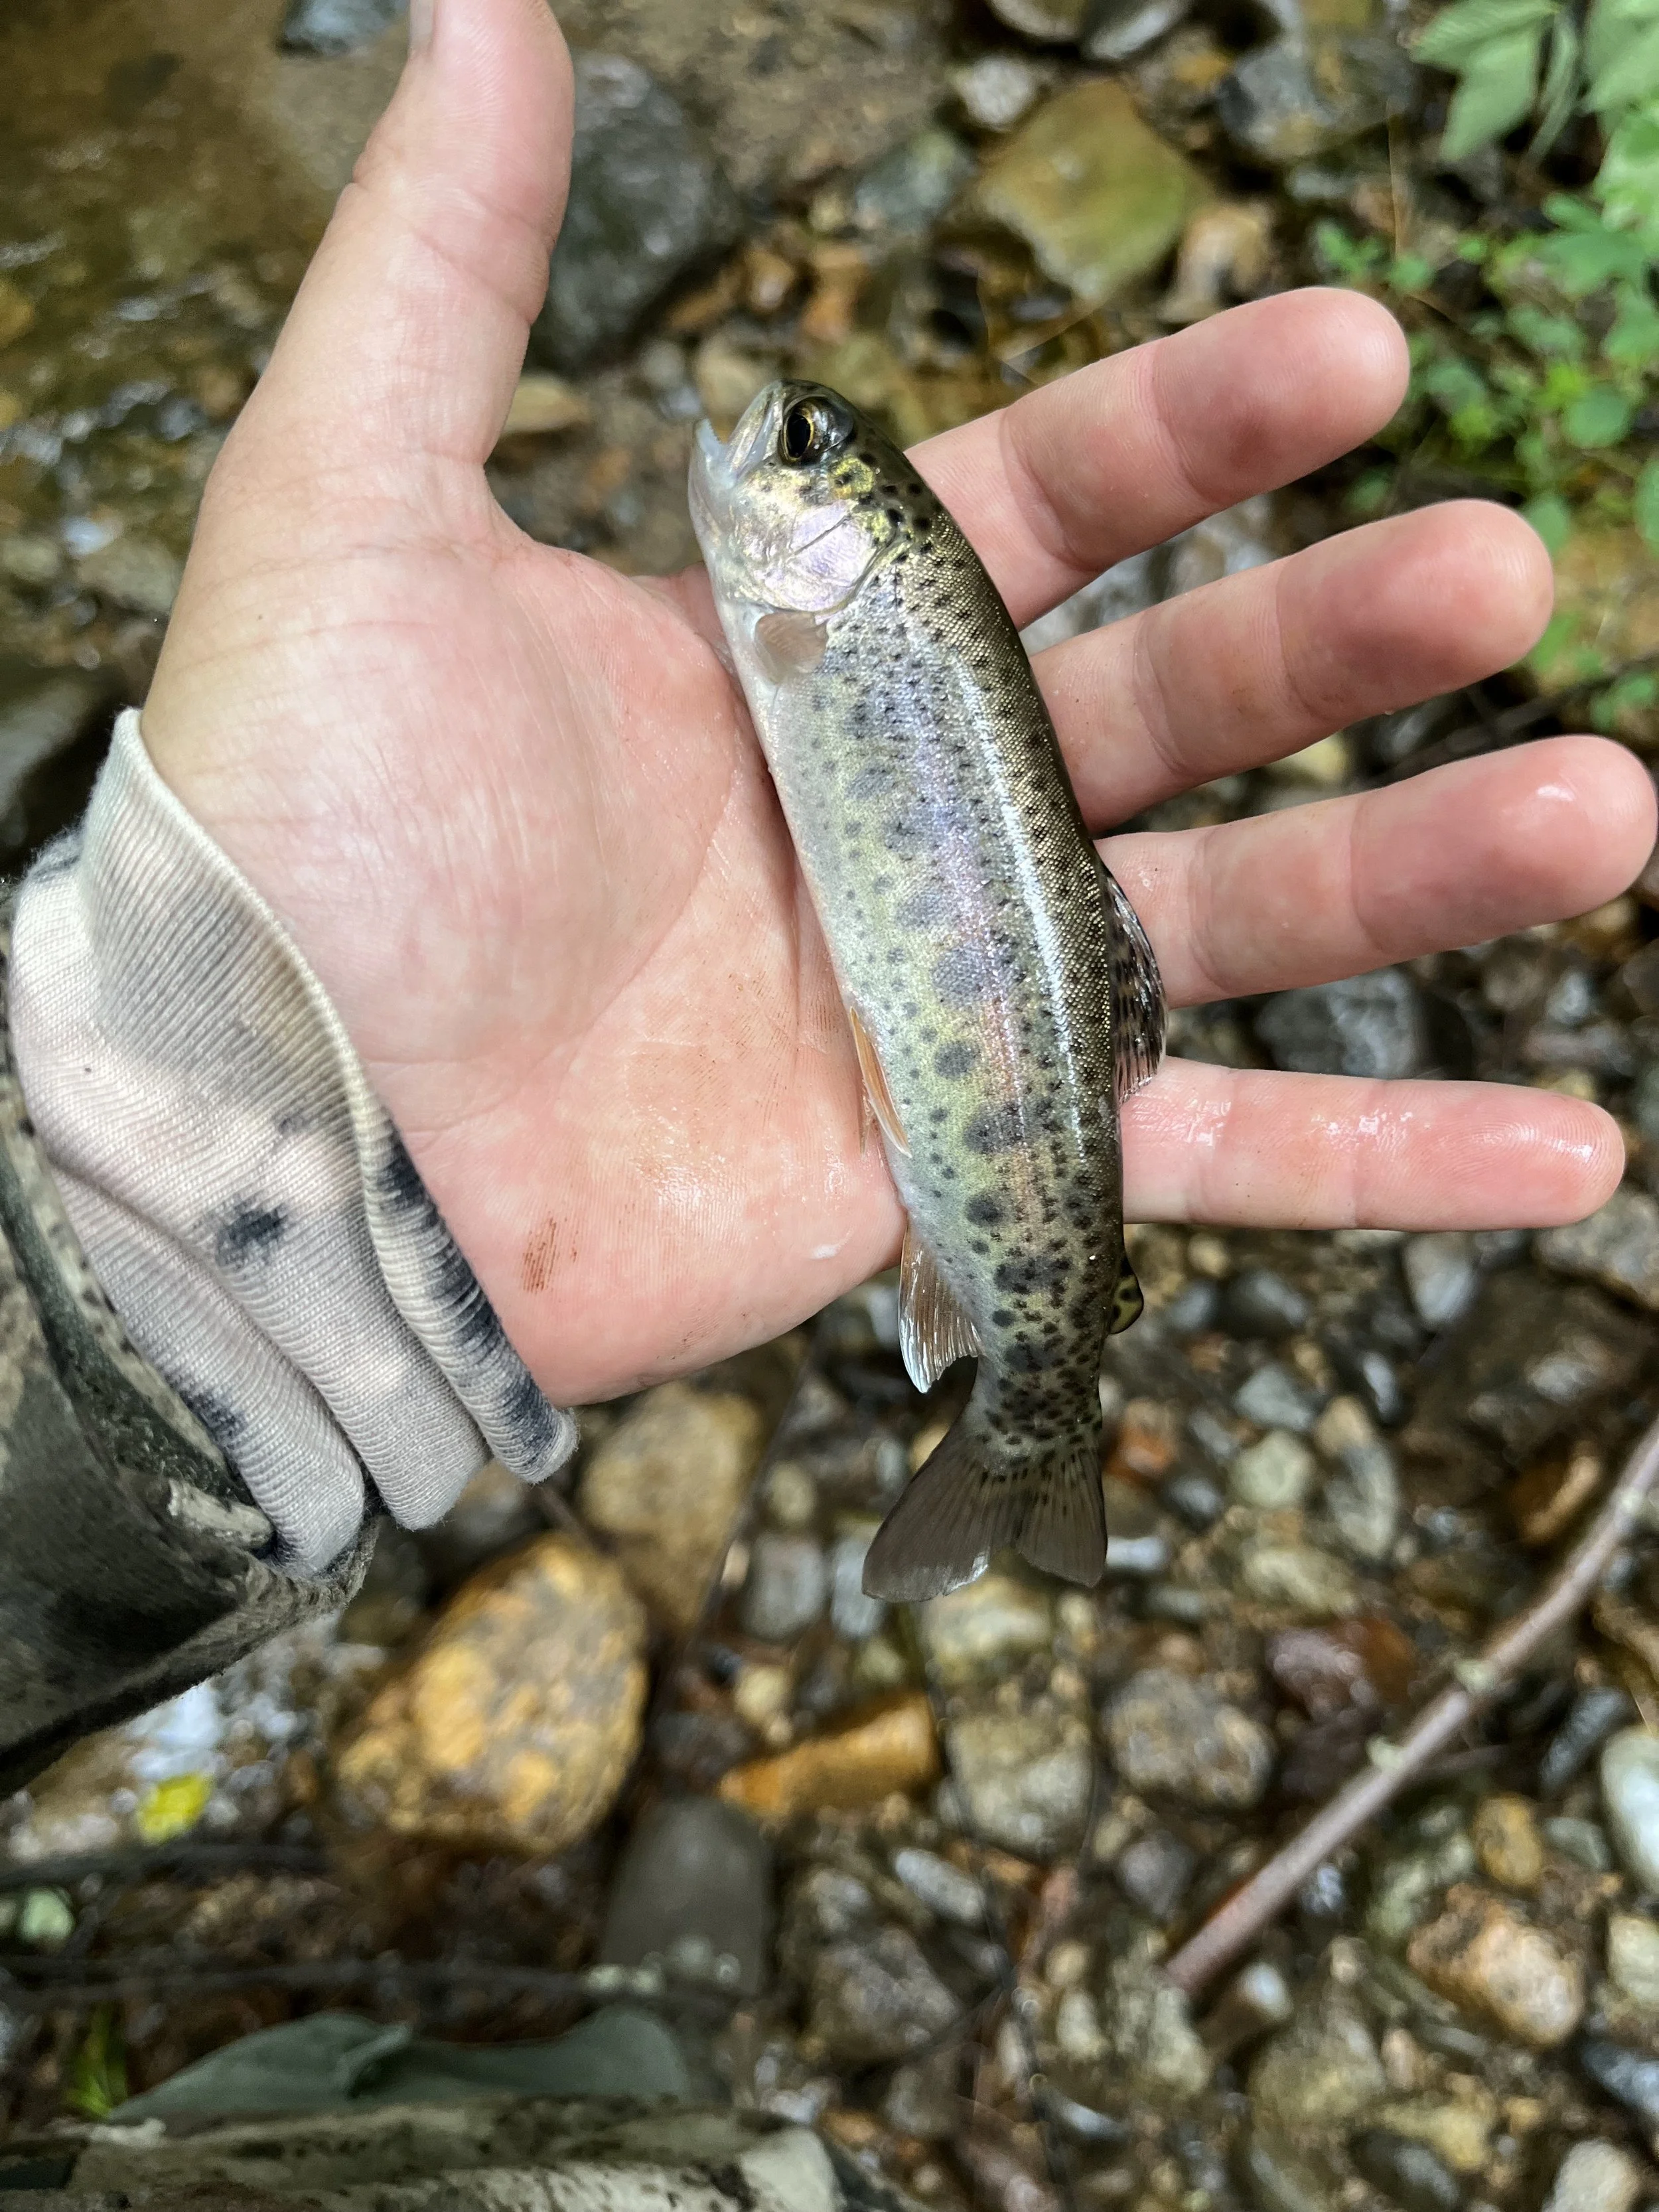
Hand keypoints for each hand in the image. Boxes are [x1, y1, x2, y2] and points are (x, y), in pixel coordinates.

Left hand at [142, 0, 1654, 1404]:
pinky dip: (1385, 1168)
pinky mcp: (968, 1165)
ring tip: (1602, 814)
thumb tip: (476, 5)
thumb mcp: (347, 510)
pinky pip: (1208, 1165)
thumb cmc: (303, 835)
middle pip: (1178, 707)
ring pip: (1233, 926)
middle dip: (1346, 638)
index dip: (1197, 431)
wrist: (283, 1148)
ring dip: (1424, 879)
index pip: (1045, 508)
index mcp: (801, 647)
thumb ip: (444, 274)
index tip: (1350, 356)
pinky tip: (1568, 1152)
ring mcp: (952, 993)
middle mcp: (901, 812)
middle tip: (1506, 572)